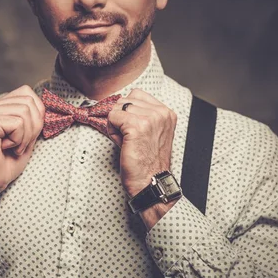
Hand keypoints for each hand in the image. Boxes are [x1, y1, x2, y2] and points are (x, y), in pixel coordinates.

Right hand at [0, 85, 44, 226]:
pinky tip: (5, 148)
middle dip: (32, 127)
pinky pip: (17, 123)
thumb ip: (34, 118)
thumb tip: (50, 104)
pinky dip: (18, 140)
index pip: (27, 92)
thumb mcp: (27, 136)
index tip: (25, 136)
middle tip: (19, 145)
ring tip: (12, 147)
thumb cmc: (6, 162)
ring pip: (24, 112)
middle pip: (28, 102)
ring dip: (25, 136)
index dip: (36, 114)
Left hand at [106, 89, 177, 227]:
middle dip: (120, 118)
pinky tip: (122, 143)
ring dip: (115, 124)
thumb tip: (116, 105)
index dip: (127, 111)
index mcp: (166, 112)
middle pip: (125, 100)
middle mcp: (161, 112)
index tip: (131, 129)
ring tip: (126, 141)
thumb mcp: (149, 132)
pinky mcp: (137, 126)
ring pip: (117, 108)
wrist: (150, 182)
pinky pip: (112, 117)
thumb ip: (139, 115)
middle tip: (127, 137)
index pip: (136, 94)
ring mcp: (150, 118)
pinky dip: (112, 130)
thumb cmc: (146, 161)